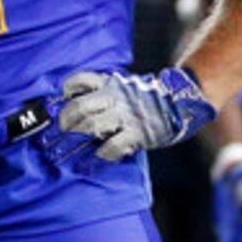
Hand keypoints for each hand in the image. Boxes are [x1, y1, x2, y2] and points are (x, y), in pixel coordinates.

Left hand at [58, 65, 215, 161]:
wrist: (182, 102)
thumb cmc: (150, 99)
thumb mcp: (126, 86)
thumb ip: (107, 92)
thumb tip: (79, 105)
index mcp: (111, 83)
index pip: (80, 80)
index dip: (67, 91)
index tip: (62, 101)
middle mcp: (116, 97)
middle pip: (79, 107)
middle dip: (64, 123)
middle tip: (58, 134)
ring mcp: (126, 115)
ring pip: (91, 126)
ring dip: (75, 141)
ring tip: (68, 151)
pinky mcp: (137, 133)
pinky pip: (112, 146)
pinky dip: (99, 155)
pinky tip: (94, 161)